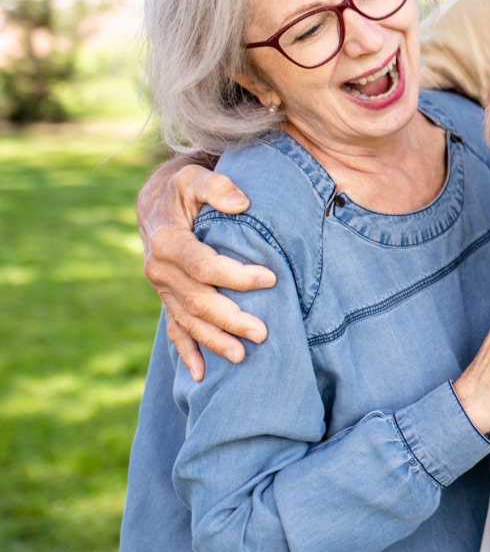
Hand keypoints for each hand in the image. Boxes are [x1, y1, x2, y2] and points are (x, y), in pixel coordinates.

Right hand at [139, 159, 276, 380]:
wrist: (157, 199)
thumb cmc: (185, 187)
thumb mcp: (197, 176)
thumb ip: (217, 186)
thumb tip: (240, 202)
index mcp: (167, 241)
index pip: (203, 265)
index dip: (235, 275)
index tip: (270, 279)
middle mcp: (159, 270)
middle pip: (196, 301)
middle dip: (229, 319)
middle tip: (263, 333)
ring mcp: (162, 289)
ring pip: (187, 321)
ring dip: (213, 341)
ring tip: (242, 358)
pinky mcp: (167, 299)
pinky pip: (174, 329)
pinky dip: (186, 353)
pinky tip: (202, 375)